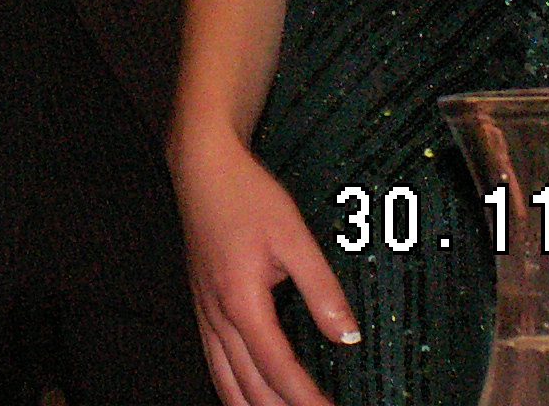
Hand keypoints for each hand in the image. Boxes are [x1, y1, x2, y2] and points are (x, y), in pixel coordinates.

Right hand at [171, 128, 357, 405]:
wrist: (201, 165)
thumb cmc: (246, 195)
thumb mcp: (294, 237)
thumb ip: (322, 289)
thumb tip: (346, 335)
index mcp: (241, 301)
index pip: (278, 369)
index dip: (307, 399)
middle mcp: (217, 315)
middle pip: (248, 386)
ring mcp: (204, 312)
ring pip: (223, 381)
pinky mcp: (201, 304)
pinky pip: (213, 361)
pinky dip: (230, 388)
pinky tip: (245, 396)